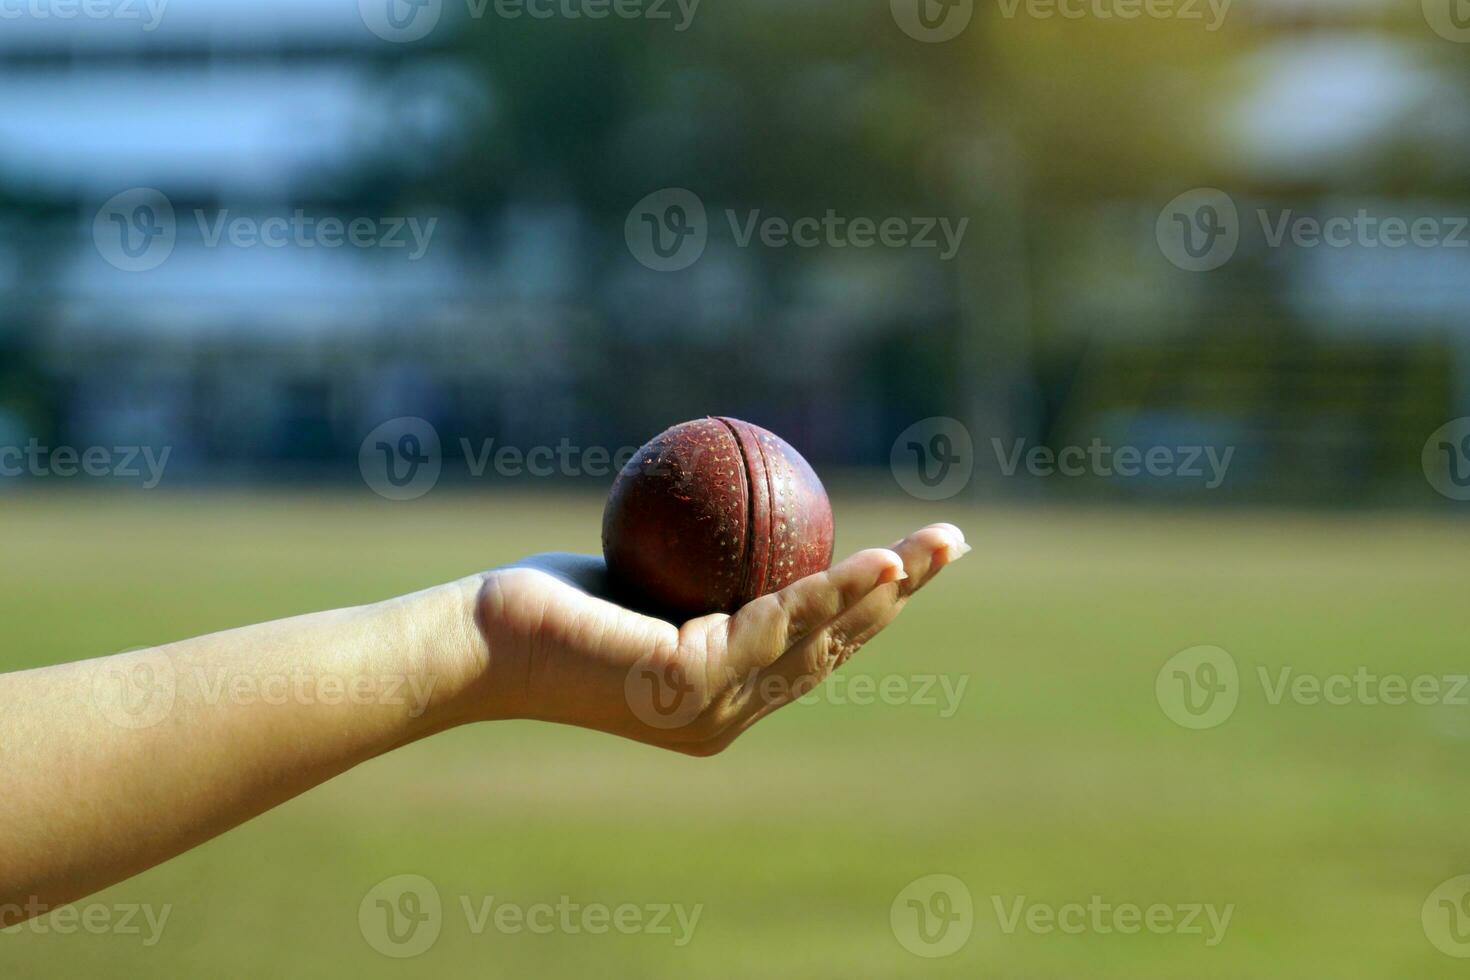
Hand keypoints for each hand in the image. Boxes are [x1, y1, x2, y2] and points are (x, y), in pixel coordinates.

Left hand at [467, 524, 968, 753]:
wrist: (480, 641)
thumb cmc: (550, 605)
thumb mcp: (645, 575)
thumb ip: (698, 563)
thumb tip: (744, 510)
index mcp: (724, 695)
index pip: (813, 649)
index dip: (870, 609)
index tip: (910, 562)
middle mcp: (729, 715)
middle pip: (836, 648)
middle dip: (901, 597)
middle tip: (953, 546)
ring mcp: (714, 709)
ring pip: (821, 639)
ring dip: (886, 591)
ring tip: (935, 550)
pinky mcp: (693, 686)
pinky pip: (777, 622)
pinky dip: (832, 588)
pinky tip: (876, 560)